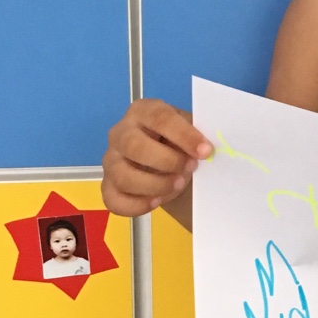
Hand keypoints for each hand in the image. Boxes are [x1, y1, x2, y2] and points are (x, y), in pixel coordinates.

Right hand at [102, 99, 211, 216]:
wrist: (169, 166)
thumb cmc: (181, 144)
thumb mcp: (191, 134)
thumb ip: (199, 137)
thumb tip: (209, 150)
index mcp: (143, 112)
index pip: (160, 118)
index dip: (184, 135)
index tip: (206, 151)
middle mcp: (121, 133)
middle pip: (134, 146)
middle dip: (167, 161)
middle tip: (190, 168)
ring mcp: (111, 160)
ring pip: (123, 176)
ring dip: (155, 185)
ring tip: (178, 185)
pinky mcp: (108, 186)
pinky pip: (114, 200)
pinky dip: (137, 205)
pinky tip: (157, 202)